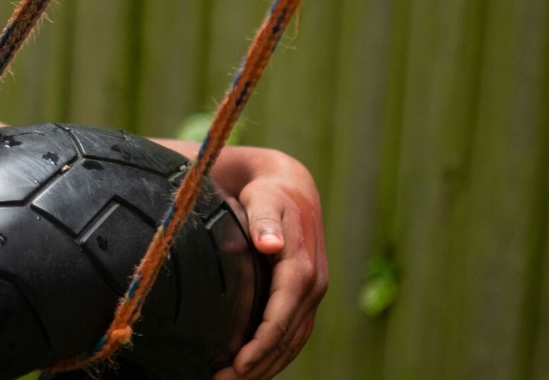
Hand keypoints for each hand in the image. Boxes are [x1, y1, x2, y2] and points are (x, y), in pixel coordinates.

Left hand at [212, 148, 326, 379]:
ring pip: (293, 343)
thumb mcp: (264, 200)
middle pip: (287, 339)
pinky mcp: (305, 297)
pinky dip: (275, 355)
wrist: (290, 186)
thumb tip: (270, 244)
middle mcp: (313, 286)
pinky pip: (293, 335)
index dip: (259, 346)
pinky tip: (251, 367)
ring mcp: (311, 294)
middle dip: (257, 366)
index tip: (235, 366)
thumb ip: (264, 222)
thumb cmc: (270, 194)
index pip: (281, 319)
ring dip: (266, 367)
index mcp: (302, 269)